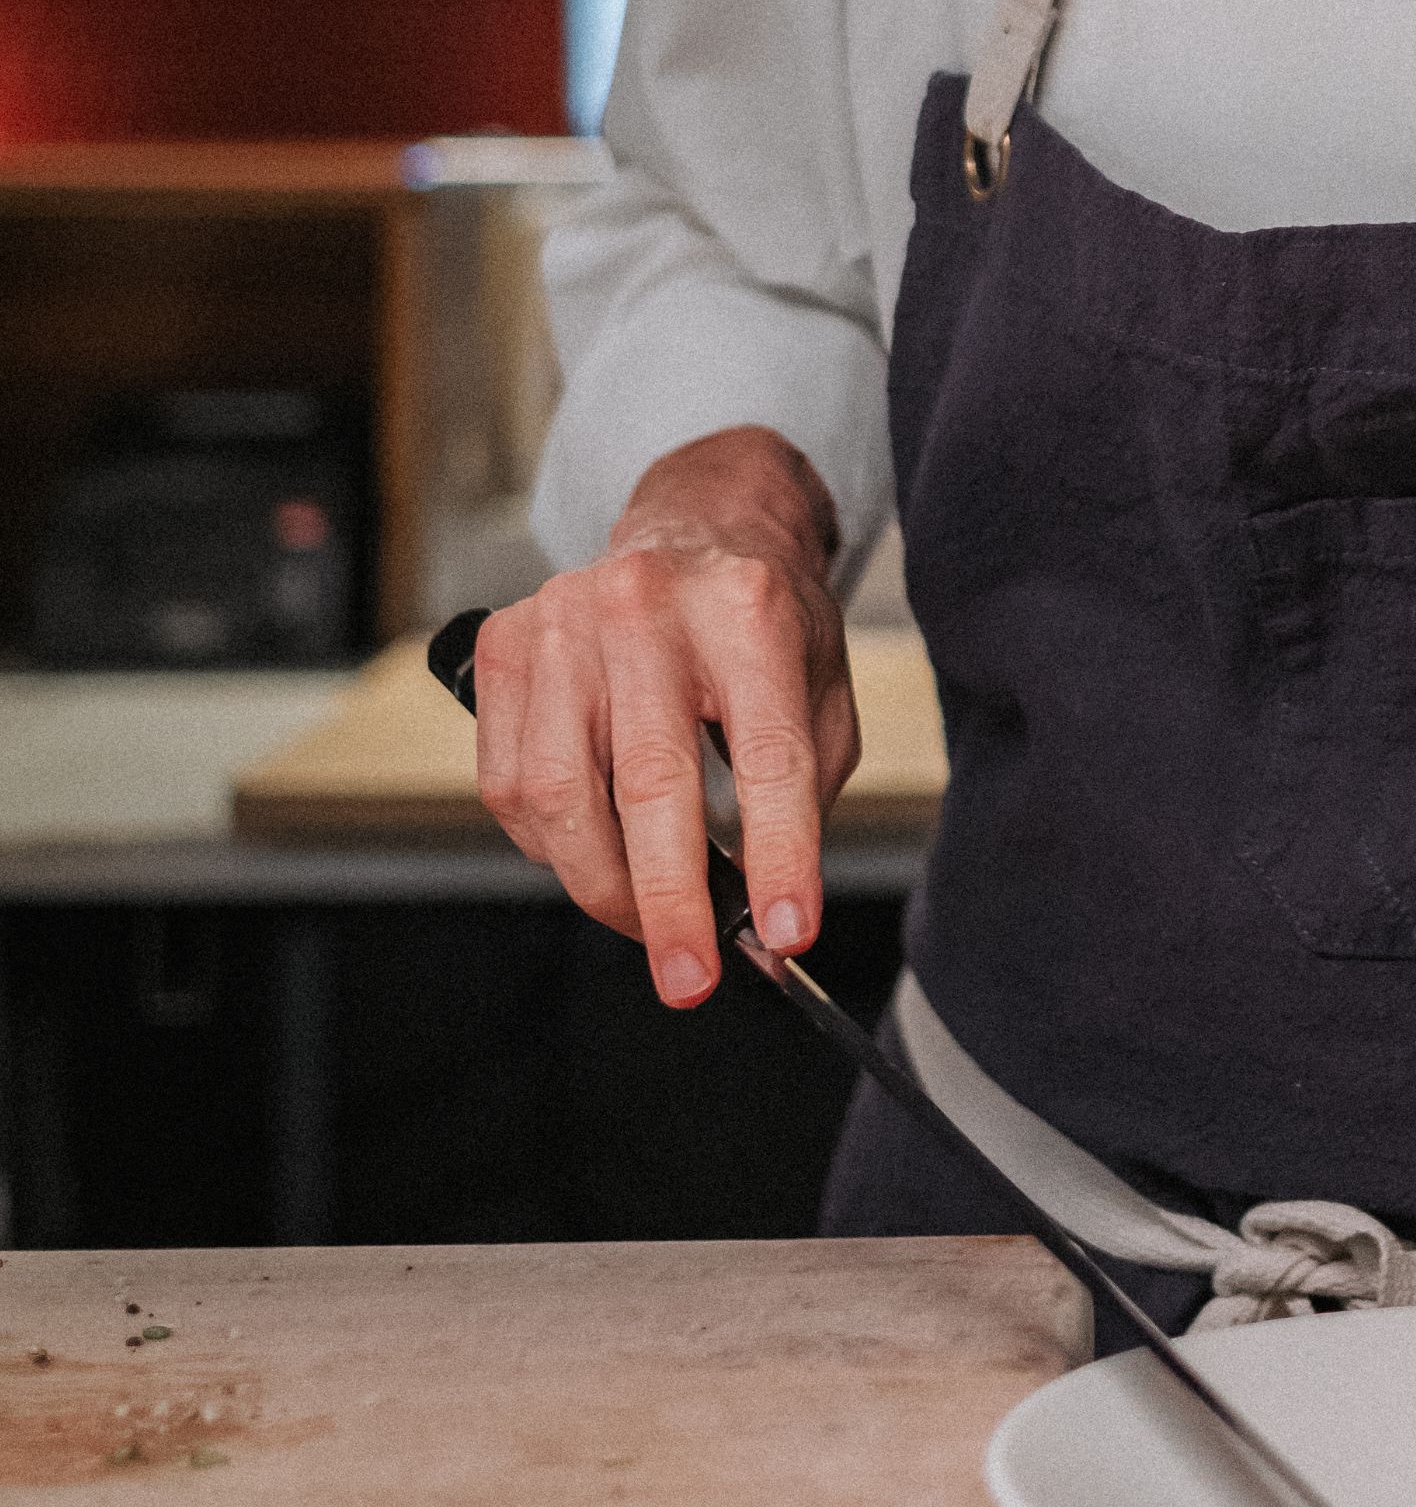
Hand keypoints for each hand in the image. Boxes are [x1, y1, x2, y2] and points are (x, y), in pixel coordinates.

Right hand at [471, 428, 858, 1008]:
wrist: (699, 526)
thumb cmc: (763, 624)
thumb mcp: (821, 690)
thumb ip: (800, 803)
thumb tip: (760, 930)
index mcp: (748, 608)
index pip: (767, 754)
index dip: (778, 856)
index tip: (784, 936)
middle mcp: (648, 604)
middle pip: (649, 783)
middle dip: (671, 903)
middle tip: (692, 980)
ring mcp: (563, 619)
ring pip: (561, 797)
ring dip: (603, 887)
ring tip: (648, 920)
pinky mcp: (505, 644)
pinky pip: (511, 784)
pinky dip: (550, 844)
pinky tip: (593, 847)